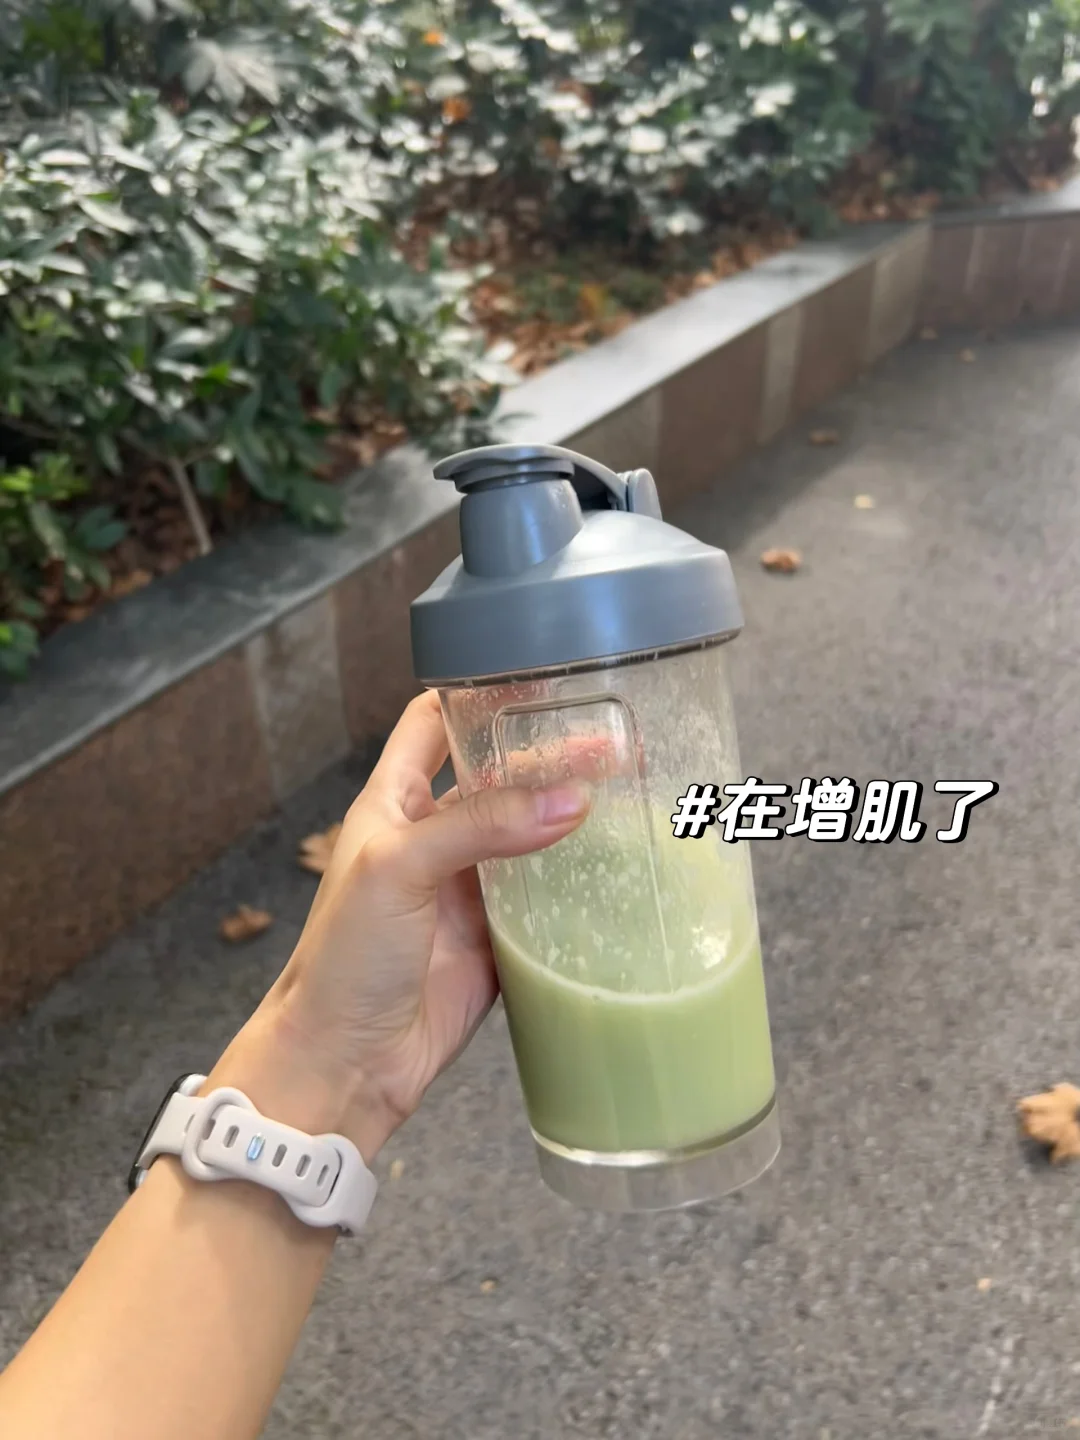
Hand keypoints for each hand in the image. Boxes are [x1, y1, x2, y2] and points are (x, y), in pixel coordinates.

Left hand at [208, 691, 589, 1160]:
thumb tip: (571, 800)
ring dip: (573, 814)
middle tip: (614, 739)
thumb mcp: (398, 869)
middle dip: (550, 754)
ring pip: (531, 835)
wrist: (343, 1061)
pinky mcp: (498, 940)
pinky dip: (582, 882)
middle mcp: (435, 838)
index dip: (479, 694)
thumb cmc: (343, 958)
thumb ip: (481, 827)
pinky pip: (546, 902)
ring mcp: (469, 889)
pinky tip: (623, 864)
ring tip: (635, 788)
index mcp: (395, 803)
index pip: (435, 722)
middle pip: (501, 777)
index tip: (539, 673)